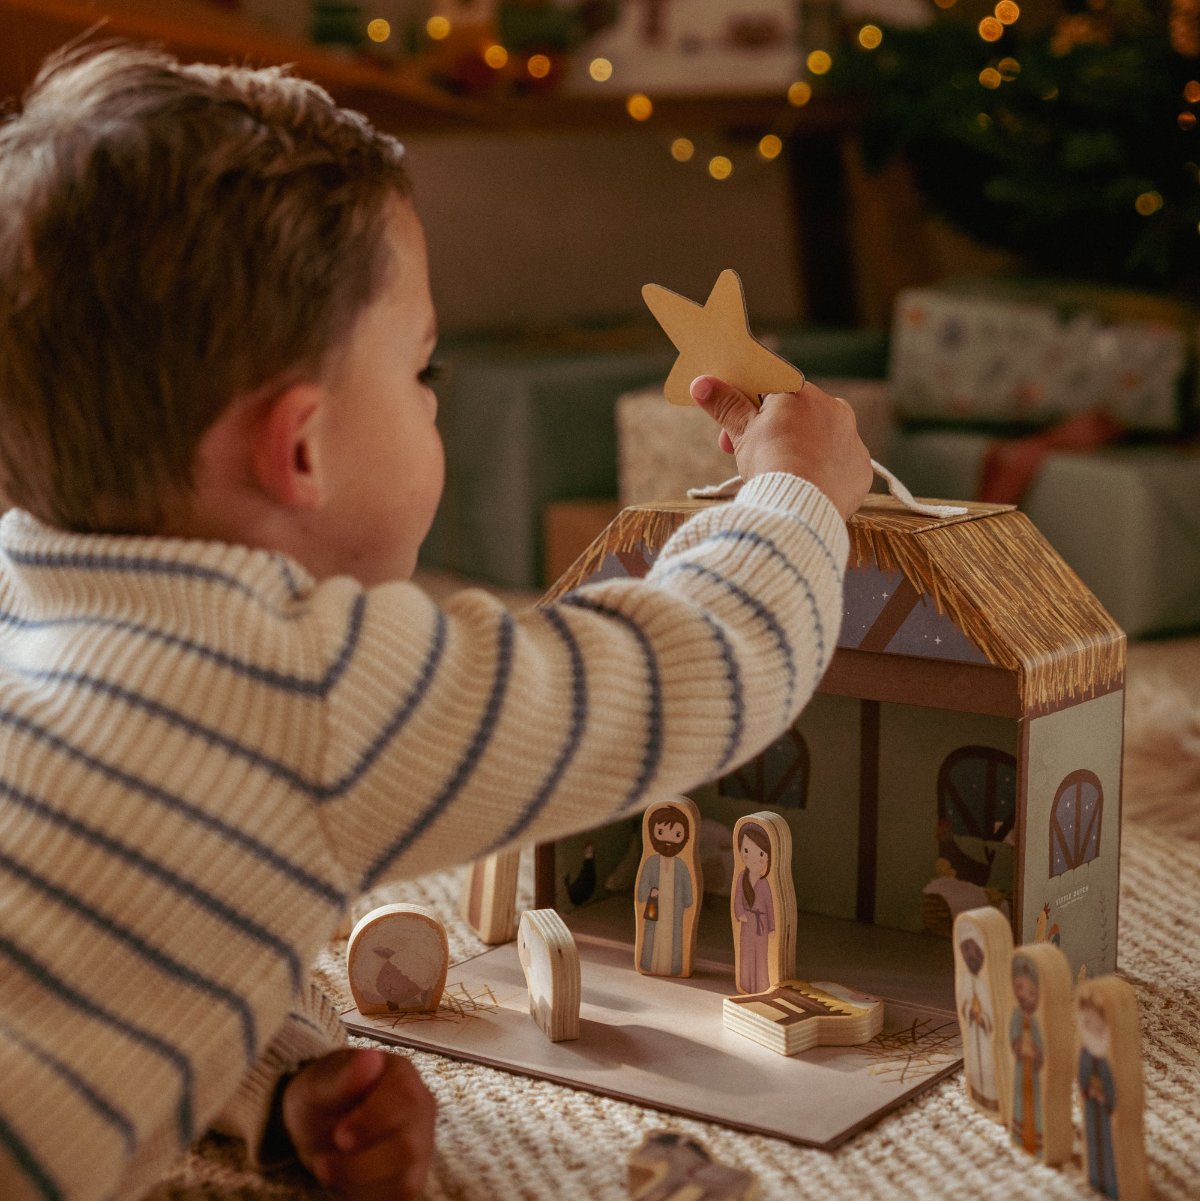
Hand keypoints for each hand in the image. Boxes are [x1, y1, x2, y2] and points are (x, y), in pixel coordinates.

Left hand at [282, 1047, 435, 1200]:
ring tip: (328, 1170)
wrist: (320, 1124)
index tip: (339, 1136)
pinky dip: (367, 1197)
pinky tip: (347, 1182)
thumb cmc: (321, 1097)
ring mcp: (421, 1143)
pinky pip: (400, 1198)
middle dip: (360, 1164)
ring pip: (406, 1180)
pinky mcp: (414, 1175)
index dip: (372, 1122)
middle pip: (408, 1146)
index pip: (405, 1098)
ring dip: (358, 1184)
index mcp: (401, 1074)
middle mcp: (421, 1108)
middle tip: (322, 1164)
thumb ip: (341, 1077)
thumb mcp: (316, 1085)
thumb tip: (371, 1058)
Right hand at [690, 375, 872, 520]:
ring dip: (801, 451)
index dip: (749, 410)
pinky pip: (840, 465)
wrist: (800, 508)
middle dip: (772, 434)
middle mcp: (834, 409)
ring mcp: (852, 439)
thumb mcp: (741, 433)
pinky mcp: (861, 469)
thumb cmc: (770, 464)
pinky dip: (824, 473)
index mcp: (802, 394)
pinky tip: (808, 487)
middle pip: (798, 416)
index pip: (773, 391)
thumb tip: (701, 383)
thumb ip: (725, 405)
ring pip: (821, 439)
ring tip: (781, 477)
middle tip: (749, 459)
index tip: (734, 430)